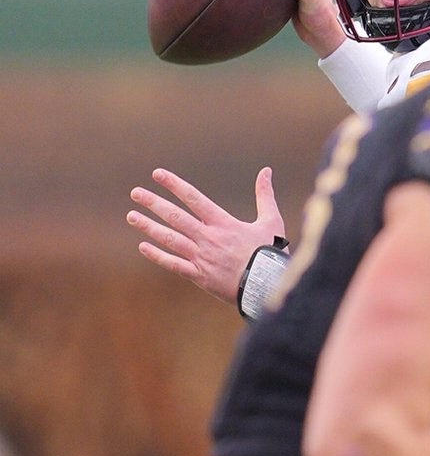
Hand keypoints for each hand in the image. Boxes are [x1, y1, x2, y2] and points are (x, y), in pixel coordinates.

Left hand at [126, 166, 284, 303]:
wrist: (267, 285)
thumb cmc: (270, 253)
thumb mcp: (271, 220)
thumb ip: (264, 195)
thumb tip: (266, 170)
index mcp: (223, 223)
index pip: (194, 198)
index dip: (175, 185)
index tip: (157, 174)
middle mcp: (208, 237)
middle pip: (175, 216)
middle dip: (153, 203)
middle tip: (135, 193)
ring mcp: (201, 257)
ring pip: (170, 239)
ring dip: (149, 226)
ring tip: (131, 216)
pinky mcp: (199, 276)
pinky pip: (173, 264)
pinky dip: (157, 255)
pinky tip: (143, 247)